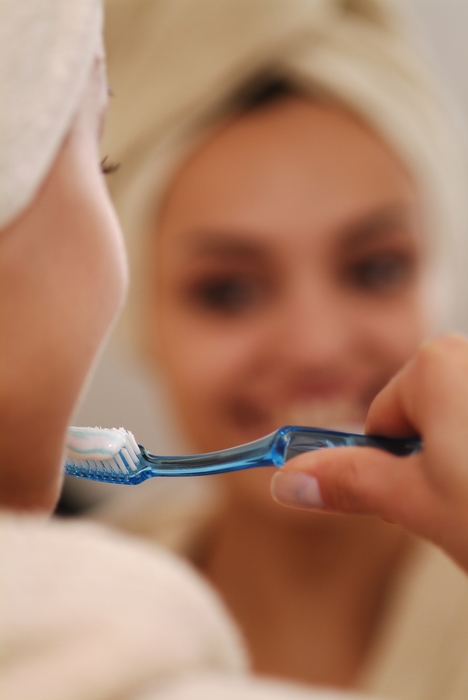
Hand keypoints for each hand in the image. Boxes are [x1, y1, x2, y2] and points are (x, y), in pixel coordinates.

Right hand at [271, 334, 467, 571]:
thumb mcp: (419, 502)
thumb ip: (351, 482)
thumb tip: (293, 478)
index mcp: (437, 363)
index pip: (381, 419)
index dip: (392, 466)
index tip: (415, 497)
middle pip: (424, 421)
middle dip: (434, 469)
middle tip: (463, 509)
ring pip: (460, 430)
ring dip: (467, 470)